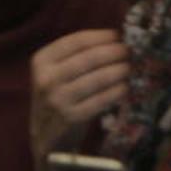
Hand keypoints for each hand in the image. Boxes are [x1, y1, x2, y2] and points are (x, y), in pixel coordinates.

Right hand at [30, 28, 129, 160]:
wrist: (44, 136)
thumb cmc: (56, 97)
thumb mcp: (54, 72)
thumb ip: (74, 56)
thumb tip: (112, 39)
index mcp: (41, 61)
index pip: (75, 41)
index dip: (99, 36)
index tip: (117, 35)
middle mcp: (46, 78)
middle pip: (88, 58)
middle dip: (112, 52)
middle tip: (128, 51)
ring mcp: (58, 99)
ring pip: (96, 79)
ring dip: (118, 71)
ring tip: (129, 68)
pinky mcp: (71, 117)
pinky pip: (100, 101)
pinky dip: (115, 93)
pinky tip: (124, 88)